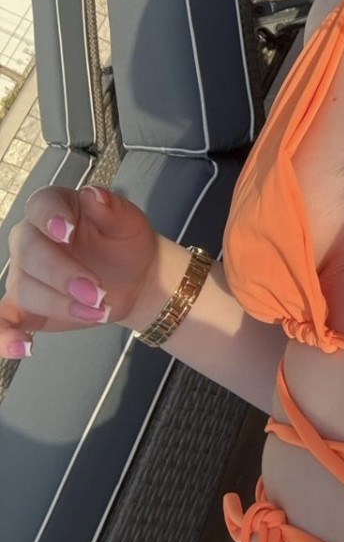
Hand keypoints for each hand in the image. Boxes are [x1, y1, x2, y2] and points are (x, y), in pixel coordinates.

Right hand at [0, 184, 158, 358]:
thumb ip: (111, 208)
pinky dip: (6, 336)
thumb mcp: (128, 222)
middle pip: (29, 251)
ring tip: (96, 310)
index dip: (51, 217)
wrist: (133, 278)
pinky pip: (2, 321)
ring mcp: (25, 274)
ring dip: (59, 303)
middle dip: (62, 274)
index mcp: (56, 207)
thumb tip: (93, 194)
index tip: (69, 232)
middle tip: (96, 290)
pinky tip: (23, 347)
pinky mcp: (23, 307)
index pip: (41, 205)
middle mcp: (31, 237)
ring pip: (25, 288)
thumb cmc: (126, 243)